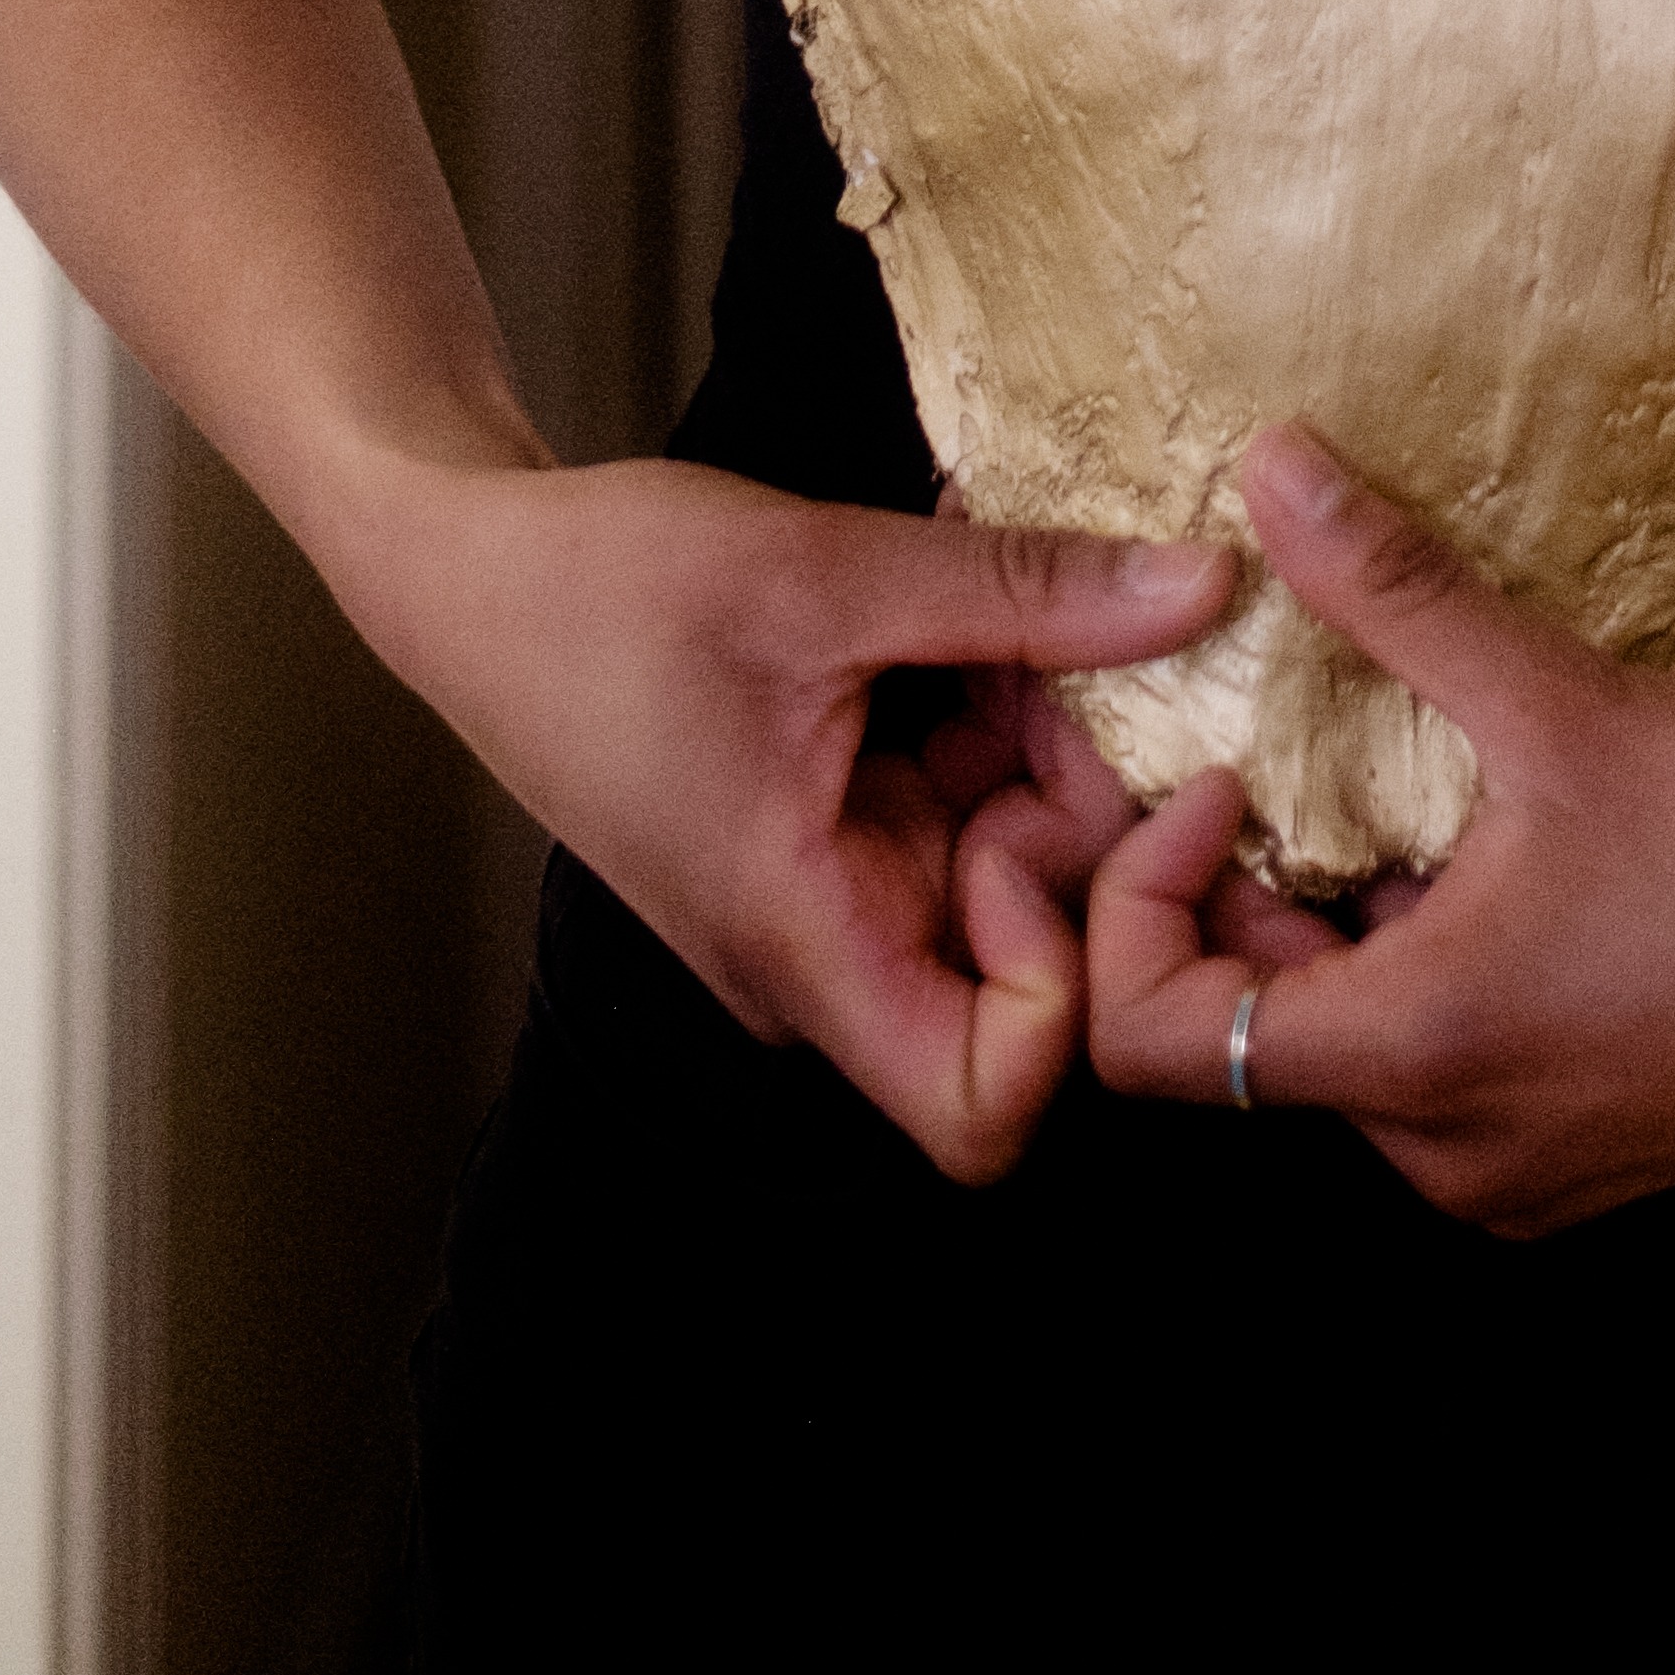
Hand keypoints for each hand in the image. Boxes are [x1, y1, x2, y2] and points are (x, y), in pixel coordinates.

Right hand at [346, 450, 1227, 1182]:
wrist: (469, 570)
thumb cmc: (601, 590)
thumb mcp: (826, 572)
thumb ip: (1020, 593)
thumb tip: (1206, 587)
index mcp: (801, 939)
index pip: (984, 1104)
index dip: (1065, 991)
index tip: (1053, 819)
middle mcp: (821, 951)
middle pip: (1020, 968)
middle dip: (1074, 820)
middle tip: (1083, 662)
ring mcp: (824, 896)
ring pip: (997, 876)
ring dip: (1039, 750)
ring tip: (1023, 614)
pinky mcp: (824, 834)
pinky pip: (951, 814)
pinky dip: (987, 722)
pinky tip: (979, 617)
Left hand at [1082, 429, 1674, 1232]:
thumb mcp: (1565, 698)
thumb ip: (1396, 587)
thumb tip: (1265, 467)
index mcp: (1419, 1062)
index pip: (1152, 1045)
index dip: (1144, 901)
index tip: (1224, 779)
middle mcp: (1451, 1156)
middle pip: (1251, 1039)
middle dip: (1249, 892)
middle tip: (1295, 755)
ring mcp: (1522, 1175)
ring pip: (1352, 1052)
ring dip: (1346, 926)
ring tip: (1410, 795)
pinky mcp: (1586, 1164)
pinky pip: (1444, 1075)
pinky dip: (1430, 971)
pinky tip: (1503, 861)